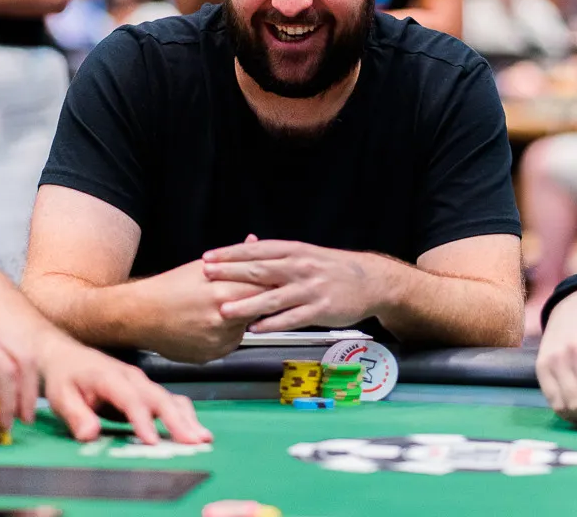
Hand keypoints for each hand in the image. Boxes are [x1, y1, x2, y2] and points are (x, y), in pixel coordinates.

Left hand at [37, 332, 211, 445]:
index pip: (130, 399)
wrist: (68, 357)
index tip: (153, 442)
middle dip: (178, 421)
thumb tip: (89, 435)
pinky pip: (170, 401)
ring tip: (203, 439)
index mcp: (110, 377)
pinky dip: (184, 415)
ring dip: (187, 419)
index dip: (143, 420)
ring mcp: (142, 383)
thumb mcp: (61, 396)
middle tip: (194, 442)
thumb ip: (76, 416)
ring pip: (169, 399)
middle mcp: (132, 377)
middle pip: (159, 398)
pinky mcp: (146, 390)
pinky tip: (195, 431)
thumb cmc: (65, 378)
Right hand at [134, 260, 268, 363]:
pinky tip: (209, 324)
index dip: (268, 283)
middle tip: (250, 295)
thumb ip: (233, 257)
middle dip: (257, 301)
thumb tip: (253, 242)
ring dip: (241, 319)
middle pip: (258, 309)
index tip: (268, 280)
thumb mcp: (201, 266)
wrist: (142, 315)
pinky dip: (227, 334)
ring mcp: (218, 340)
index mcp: (222, 293)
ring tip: (218, 310)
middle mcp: (223, 319)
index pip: (263, 288)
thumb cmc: (169, 288)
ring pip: (245, 328)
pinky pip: (231, 343)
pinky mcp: (213, 354)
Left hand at [202, 240, 387, 332]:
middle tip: (207, 276)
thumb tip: (246, 247)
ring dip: (247, 304)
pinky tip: (256, 328)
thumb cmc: (332, 268)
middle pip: (260, 269)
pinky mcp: (320, 309)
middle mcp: (300, 267)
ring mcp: (310, 289)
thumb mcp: (305, 254)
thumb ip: (277, 255)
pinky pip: (292, 318)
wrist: (369, 280)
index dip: (230, 254)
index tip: (208, 257)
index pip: (256, 250)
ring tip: (224, 310)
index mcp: (293, 251)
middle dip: (231, 273)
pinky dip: (273, 323)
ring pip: (273, 297)